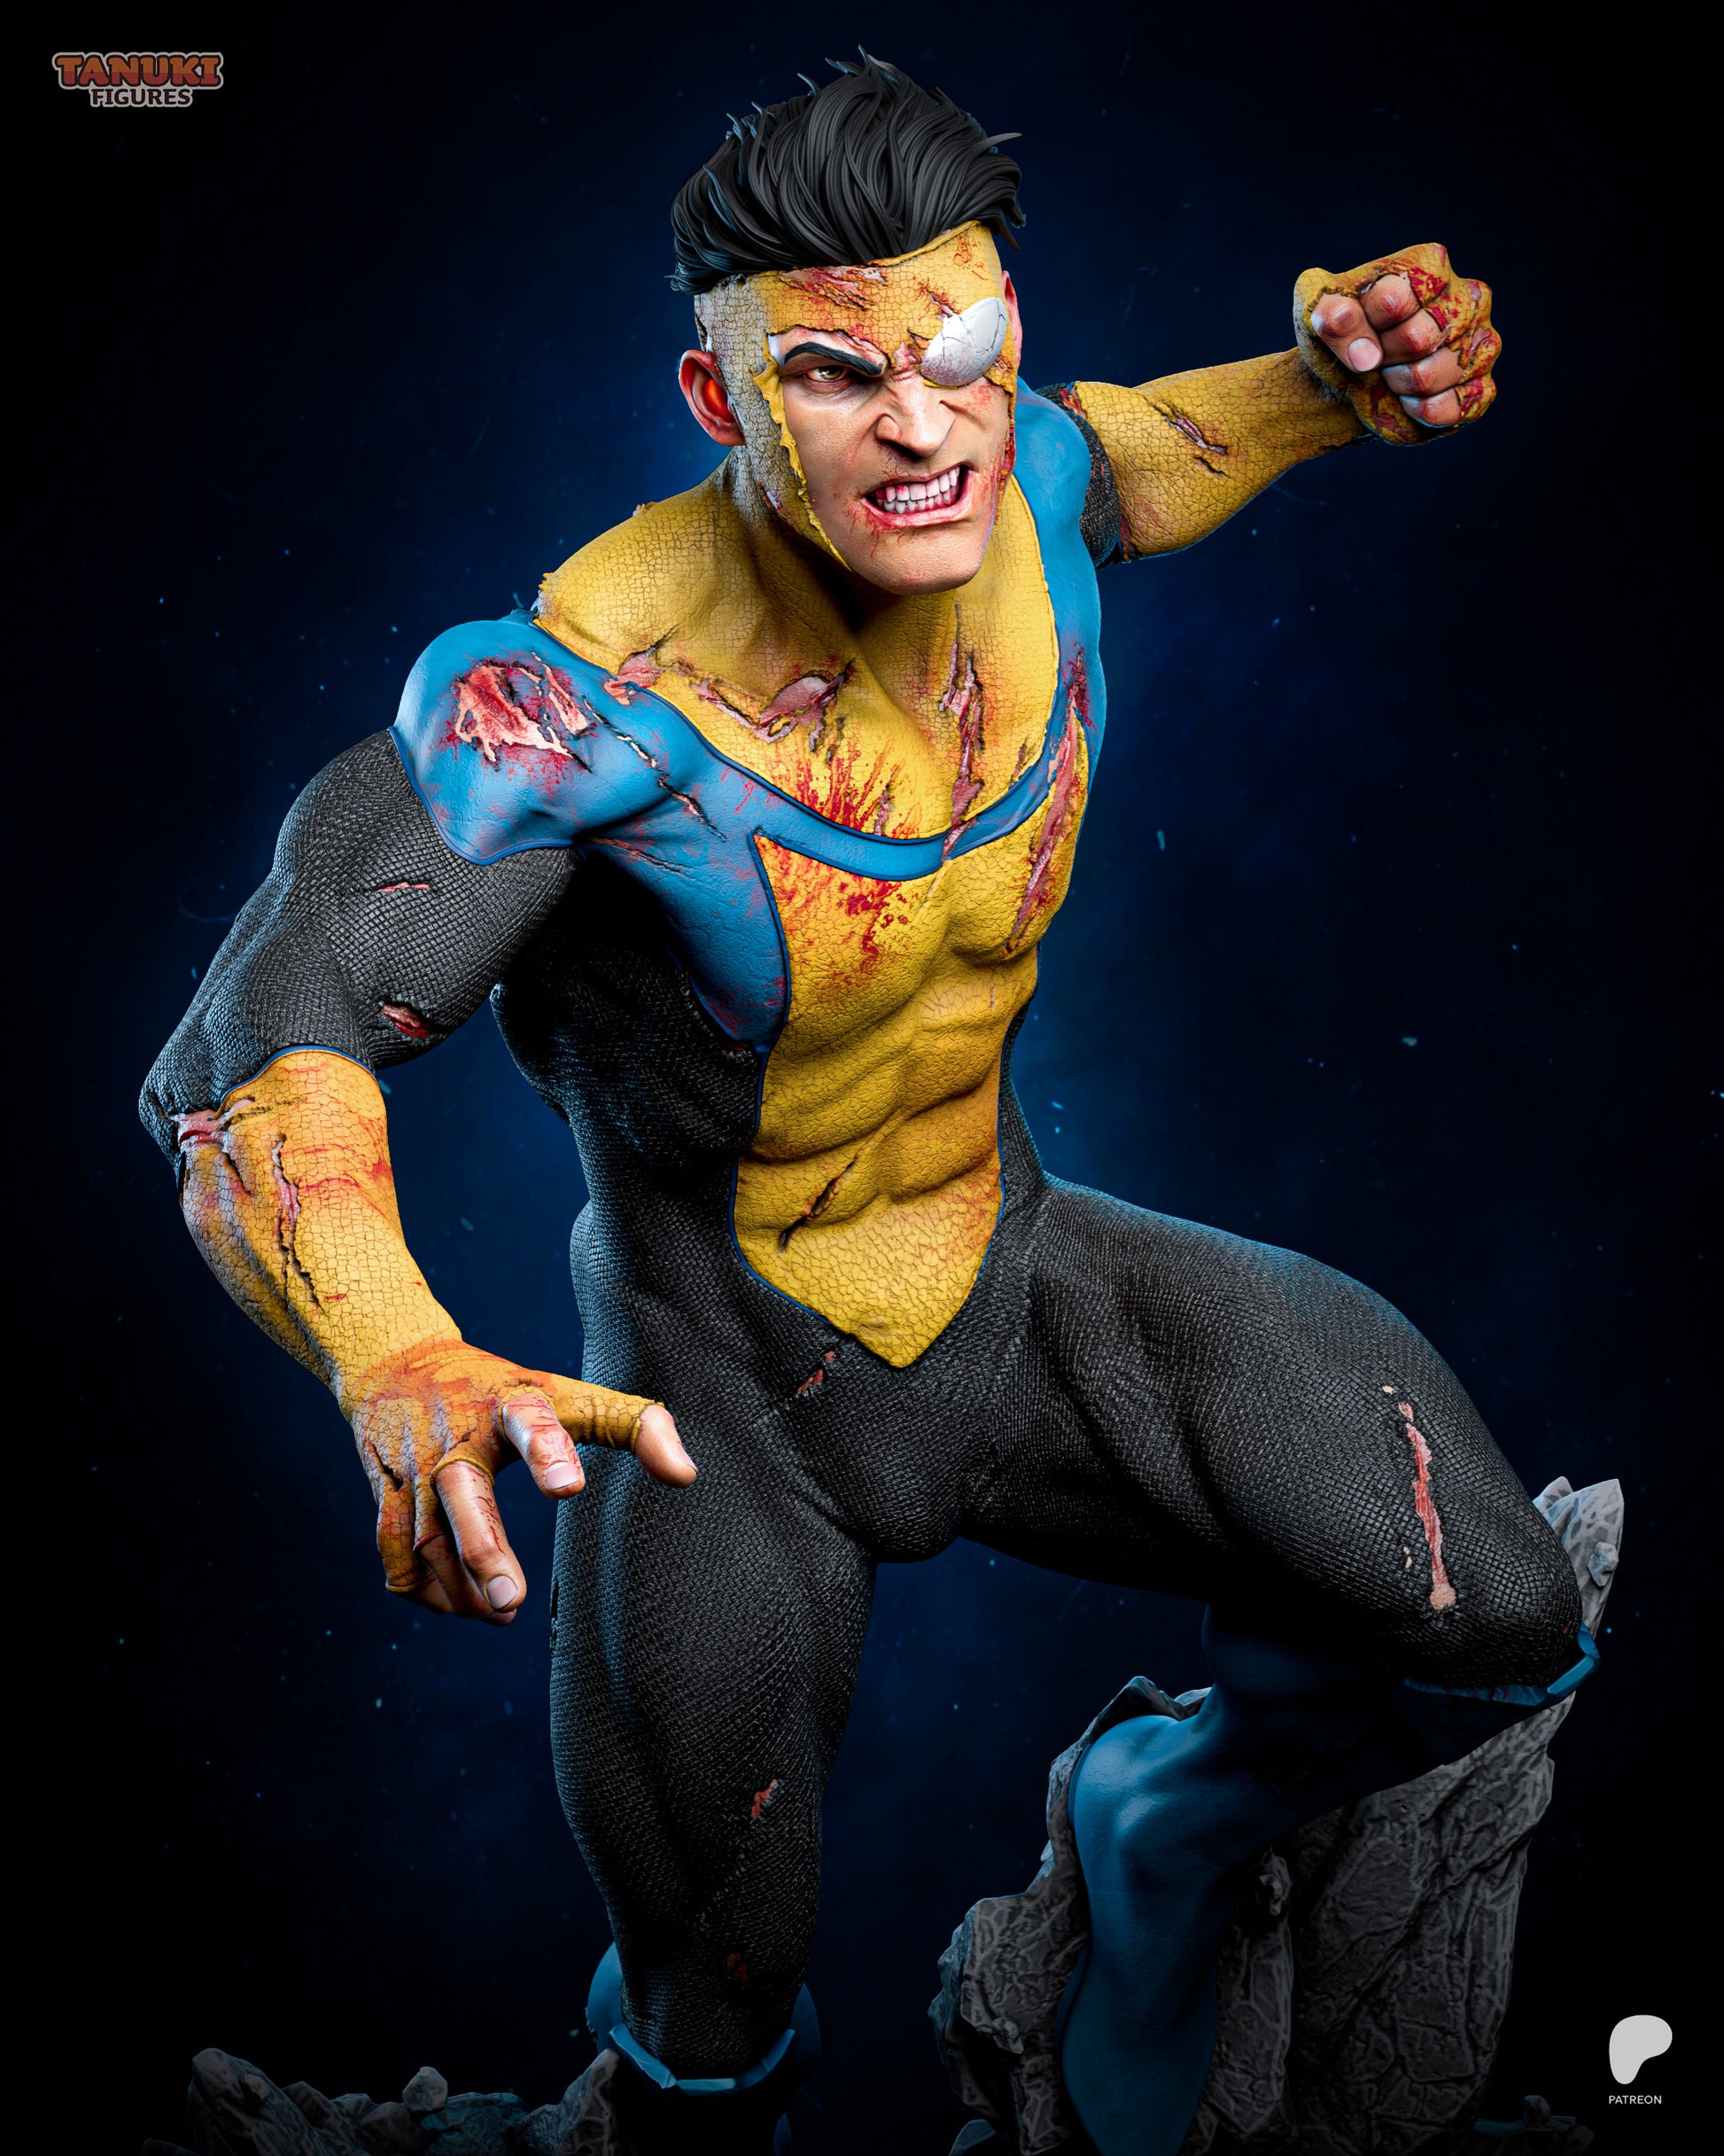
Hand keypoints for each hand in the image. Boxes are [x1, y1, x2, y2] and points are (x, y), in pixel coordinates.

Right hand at [346, 1338, 696, 1622]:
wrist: (395, 1362)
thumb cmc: (500, 1389)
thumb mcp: (565, 1392)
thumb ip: (633, 1425)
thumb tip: (687, 1476)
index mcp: (508, 1401)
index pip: (529, 1418)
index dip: (548, 1450)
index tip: (569, 1487)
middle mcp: (455, 1434)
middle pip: (462, 1492)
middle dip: (485, 1550)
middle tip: (513, 1600)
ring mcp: (412, 1465)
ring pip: (426, 1538)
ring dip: (461, 1587)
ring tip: (503, 1612)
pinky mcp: (381, 1491)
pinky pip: (395, 1554)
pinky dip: (425, 1590)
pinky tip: (460, 1606)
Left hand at [1294, 244, 1498, 444]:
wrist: (1347, 380)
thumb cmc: (1341, 336)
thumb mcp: (1318, 314)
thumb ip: (1330, 315)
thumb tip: (1364, 354)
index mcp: (1430, 265)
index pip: (1395, 299)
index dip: (1364, 325)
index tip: (1357, 328)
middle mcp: (1468, 297)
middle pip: (1418, 338)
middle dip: (1382, 357)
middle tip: (1375, 357)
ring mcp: (1483, 342)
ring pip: (1431, 375)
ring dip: (1396, 384)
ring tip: (1391, 374)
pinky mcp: (1484, 387)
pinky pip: (1450, 408)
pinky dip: (1417, 411)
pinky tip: (1409, 399)